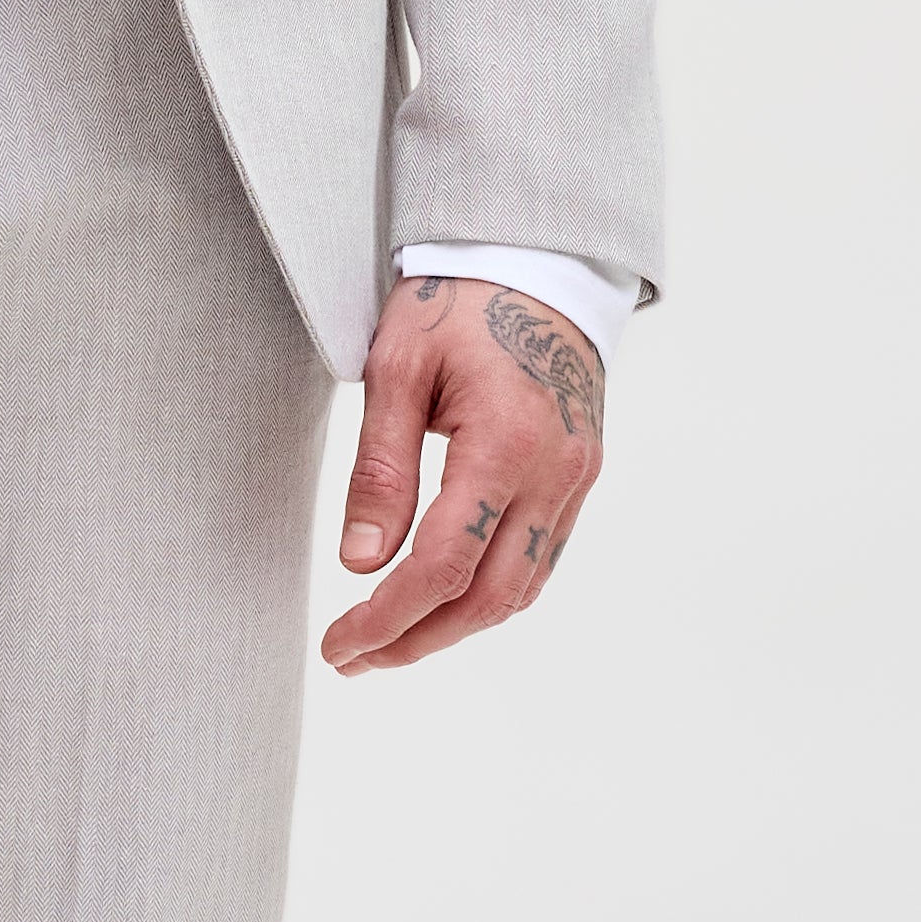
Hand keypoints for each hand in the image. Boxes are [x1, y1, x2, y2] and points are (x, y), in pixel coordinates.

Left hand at [322, 278, 604, 673]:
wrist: (537, 263)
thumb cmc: (458, 305)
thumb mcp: (396, 370)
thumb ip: (379, 469)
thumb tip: (360, 562)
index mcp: (506, 444)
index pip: (444, 565)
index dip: (388, 618)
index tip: (340, 643)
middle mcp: (556, 472)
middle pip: (490, 598)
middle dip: (418, 640)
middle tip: (354, 658)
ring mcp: (577, 479)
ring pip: (522, 589)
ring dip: (455, 627)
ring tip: (391, 640)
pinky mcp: (580, 478)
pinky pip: (541, 560)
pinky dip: (491, 593)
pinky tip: (444, 599)